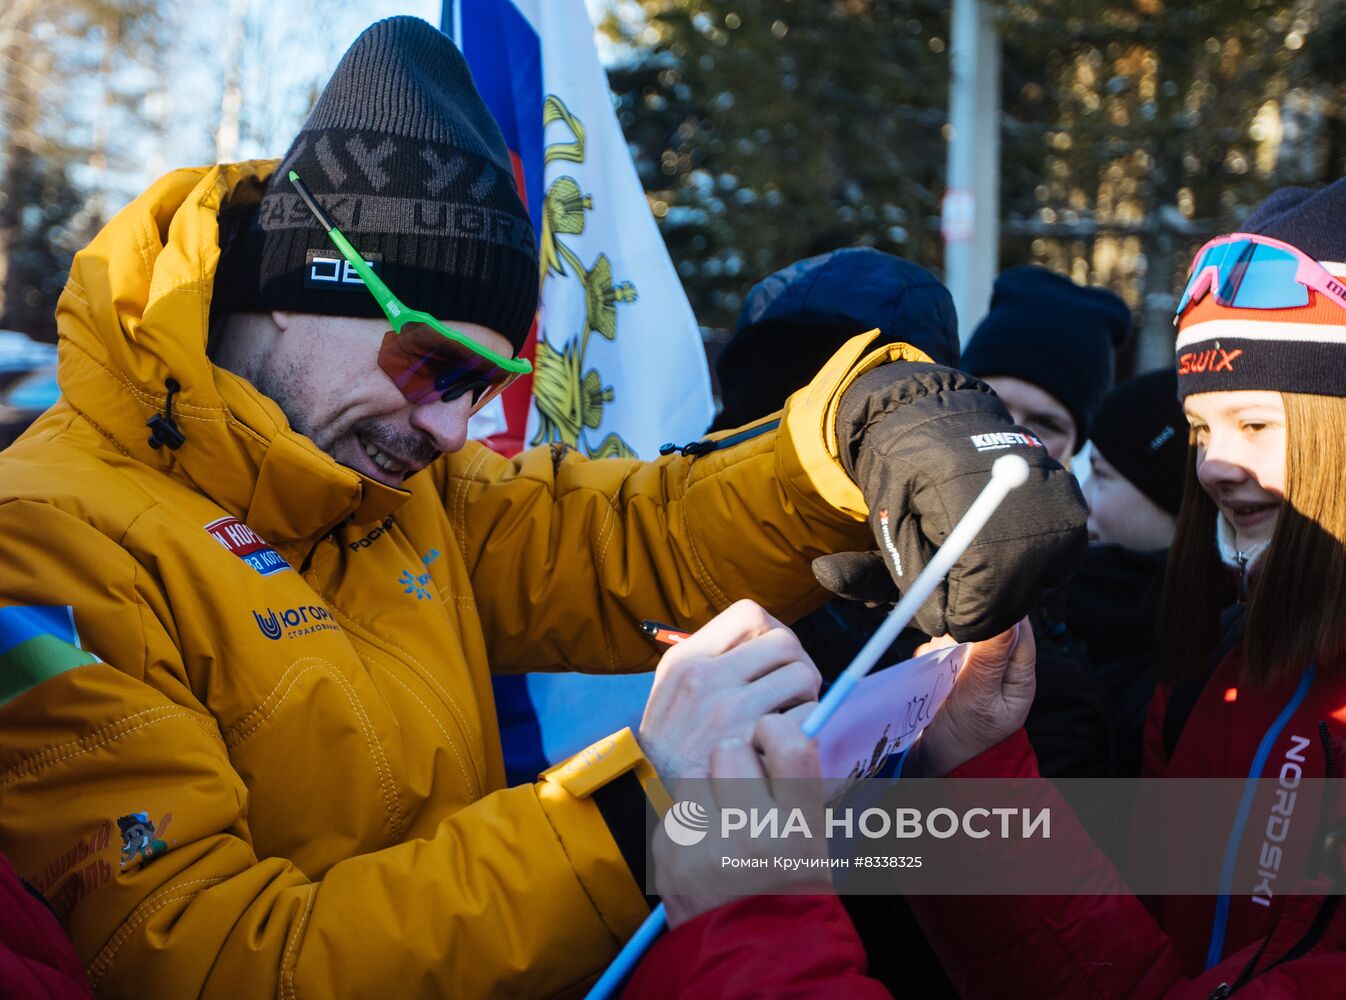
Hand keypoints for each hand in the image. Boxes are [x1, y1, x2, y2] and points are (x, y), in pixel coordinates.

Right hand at [638, 601, 821, 780]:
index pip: (750, 615)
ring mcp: (729, 710)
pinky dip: (807, 727)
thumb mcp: (672, 688)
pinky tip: (786, 741)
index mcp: (687, 659)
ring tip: (787, 715)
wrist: (654, 795)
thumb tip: (770, 638)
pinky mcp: (752, 743)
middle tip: (788, 690)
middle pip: (784, 642)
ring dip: (805, 695)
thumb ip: (712, 658)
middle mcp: (706, 678)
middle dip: (795, 664)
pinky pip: (807, 717)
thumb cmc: (673, 741)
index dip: (770, 633)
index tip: (769, 659)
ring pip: (803, 676)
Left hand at [657, 712, 826, 927]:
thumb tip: (780, 735)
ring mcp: (703, 846)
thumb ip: (797, 790)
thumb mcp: (814, 844)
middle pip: (730, 750)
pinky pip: (673, 810)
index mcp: (798, 829)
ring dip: (705, 789)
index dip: (777, 730)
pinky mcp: (667, 856)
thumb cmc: (790, 895)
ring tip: (720, 821)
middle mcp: (750, 834)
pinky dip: (686, 823)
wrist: (751, 958)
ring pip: (692, 774)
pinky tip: (702, 848)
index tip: (771, 737)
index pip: (789, 744)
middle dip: (735, 761)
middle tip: (742, 786)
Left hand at [811, 362, 1086, 640]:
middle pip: (1011, 604)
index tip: (933, 603)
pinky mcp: (1075, 511)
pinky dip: (1023, 569)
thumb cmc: (905, 468)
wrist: (941, 415)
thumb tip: (936, 625)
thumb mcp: (888, 520)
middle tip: (948, 585)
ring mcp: (1062, 511)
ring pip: (1033, 590)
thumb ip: (908, 577)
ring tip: (967, 551)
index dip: (953, 616)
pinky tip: (995, 541)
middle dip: (975, 606)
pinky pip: (1053, 568)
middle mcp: (1031, 514)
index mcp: (978, 515)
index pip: (979, 606)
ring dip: (999, 589)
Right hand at [904, 619, 1034, 776]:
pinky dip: (932, 655)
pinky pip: (941, 649)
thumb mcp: (978, 699)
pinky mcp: (951, 672)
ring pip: (961, 636)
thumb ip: (990, 659)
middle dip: (964, 633)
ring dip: (945, 645)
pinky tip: (930, 673)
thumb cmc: (964, 740)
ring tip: (940, 672)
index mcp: (1018, 675)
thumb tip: (1007, 619)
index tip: (974, 618)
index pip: (1018, 630)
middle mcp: (998, 669)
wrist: (934, 764)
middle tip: (953, 655)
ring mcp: (974, 670)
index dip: (999, 616)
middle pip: (987, 628)